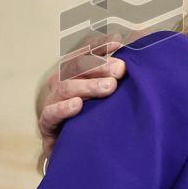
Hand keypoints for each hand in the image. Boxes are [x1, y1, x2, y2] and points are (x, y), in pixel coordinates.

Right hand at [37, 33, 128, 169]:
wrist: (78, 152)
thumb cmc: (96, 115)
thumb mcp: (109, 92)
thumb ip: (120, 69)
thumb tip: (141, 36)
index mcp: (75, 71)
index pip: (85, 52)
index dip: (100, 46)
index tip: (118, 43)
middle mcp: (62, 82)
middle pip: (77, 67)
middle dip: (99, 66)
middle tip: (121, 70)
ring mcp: (52, 101)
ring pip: (65, 87)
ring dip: (88, 85)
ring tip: (109, 87)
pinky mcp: (47, 125)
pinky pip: (51, 114)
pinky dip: (63, 108)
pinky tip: (77, 105)